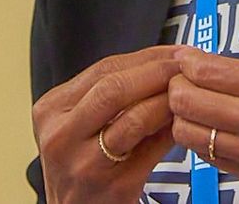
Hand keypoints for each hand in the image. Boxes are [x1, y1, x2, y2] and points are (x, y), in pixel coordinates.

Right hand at [33, 45, 181, 203]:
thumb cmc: (82, 162)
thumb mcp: (79, 122)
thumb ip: (112, 91)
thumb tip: (167, 58)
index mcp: (51, 109)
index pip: (105, 68)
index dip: (147, 56)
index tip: (175, 51)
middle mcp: (61, 136)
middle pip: (115, 87)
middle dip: (158, 71)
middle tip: (186, 66)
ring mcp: (86, 164)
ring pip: (135, 117)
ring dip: (168, 99)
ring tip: (187, 93)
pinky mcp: (114, 188)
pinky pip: (152, 148)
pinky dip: (172, 129)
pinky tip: (182, 121)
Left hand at [168, 48, 238, 203]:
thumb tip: (230, 76)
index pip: (206, 69)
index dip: (185, 62)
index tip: (181, 57)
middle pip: (186, 99)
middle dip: (177, 88)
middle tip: (185, 82)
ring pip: (189, 132)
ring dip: (185, 118)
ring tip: (197, 109)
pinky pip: (211, 157)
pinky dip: (203, 142)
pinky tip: (214, 132)